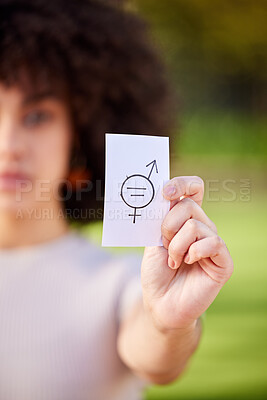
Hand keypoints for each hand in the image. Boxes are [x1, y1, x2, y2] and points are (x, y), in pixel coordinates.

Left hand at [141, 176, 233, 331]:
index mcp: (186, 219)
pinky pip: (212, 242)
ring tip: (173, 261)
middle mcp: (202, 227)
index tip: (165, 192)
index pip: (193, 189)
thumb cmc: (156, 272)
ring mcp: (213, 243)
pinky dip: (193, 252)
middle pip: (188, 206)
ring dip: (176, 245)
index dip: (182, 183)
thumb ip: (162, 219)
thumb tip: (167, 195)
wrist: (160, 303)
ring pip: (196, 225)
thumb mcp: (153, 240)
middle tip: (164, 245)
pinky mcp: (223, 261)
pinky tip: (188, 263)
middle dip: (168, 225)